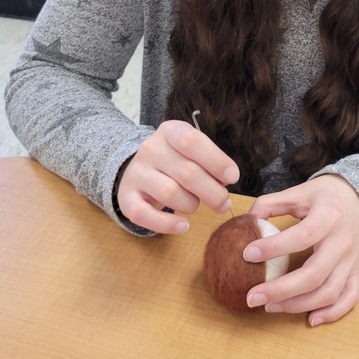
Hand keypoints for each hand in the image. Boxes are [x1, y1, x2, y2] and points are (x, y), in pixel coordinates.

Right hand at [116, 120, 238, 233]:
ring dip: (191, 205)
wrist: (140, 169)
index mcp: (169, 132)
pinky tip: (183, 226)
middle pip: (186, 172)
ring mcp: (136, 173)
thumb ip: (210, 161)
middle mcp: (150, 149)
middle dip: (213, 192)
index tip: (233, 177)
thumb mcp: (193, 151)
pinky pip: (143, 215)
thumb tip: (227, 178)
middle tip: (224, 204)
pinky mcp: (126, 197)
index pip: (191, 141)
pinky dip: (166, 225)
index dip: (216, 160)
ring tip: (196, 205)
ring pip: (169, 193)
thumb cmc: (176, 161)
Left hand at [243, 175, 358, 325]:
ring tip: (270, 307)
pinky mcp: (356, 272)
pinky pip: (349, 298)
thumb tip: (246, 222)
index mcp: (329, 217)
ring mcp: (352, 260)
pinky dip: (332, 313)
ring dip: (298, 305)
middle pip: (314, 275)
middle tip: (252, 297)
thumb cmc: (326, 196)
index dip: (274, 248)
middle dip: (280, 290)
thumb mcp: (300, 192)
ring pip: (329, 292)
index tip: (247, 254)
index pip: (302, 236)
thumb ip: (271, 204)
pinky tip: (310, 319)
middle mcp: (343, 242)